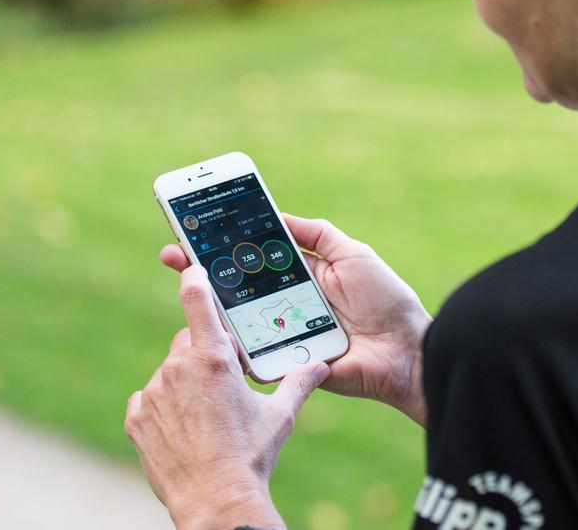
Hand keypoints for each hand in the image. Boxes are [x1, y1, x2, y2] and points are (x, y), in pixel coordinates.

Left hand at [125, 264, 329, 529]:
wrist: (215, 501)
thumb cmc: (251, 455)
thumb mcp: (281, 416)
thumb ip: (300, 382)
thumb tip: (321, 365)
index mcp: (213, 359)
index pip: (197, 301)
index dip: (193, 279)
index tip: (190, 267)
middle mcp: (178, 369)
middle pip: (189, 342)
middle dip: (205, 354)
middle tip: (225, 381)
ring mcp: (152, 393)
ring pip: (170, 373)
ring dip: (185, 384)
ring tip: (207, 417)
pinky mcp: (136, 418)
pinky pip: (149, 399)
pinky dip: (164, 407)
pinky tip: (184, 429)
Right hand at [160, 214, 431, 424]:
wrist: (405, 351)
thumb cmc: (385, 300)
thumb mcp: (352, 254)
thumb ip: (316, 234)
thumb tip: (278, 214)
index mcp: (303, 276)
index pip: (257, 258)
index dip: (228, 247)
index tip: (196, 232)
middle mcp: (288, 304)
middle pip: (239, 288)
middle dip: (204, 273)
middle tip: (172, 256)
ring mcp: (284, 334)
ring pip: (238, 320)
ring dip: (211, 306)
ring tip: (187, 287)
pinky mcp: (286, 363)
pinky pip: (253, 355)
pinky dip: (231, 345)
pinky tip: (210, 328)